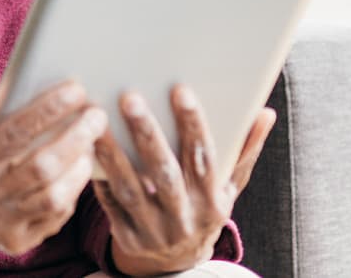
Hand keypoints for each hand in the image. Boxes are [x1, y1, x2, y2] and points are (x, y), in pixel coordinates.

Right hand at [0, 81, 108, 254]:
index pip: (12, 134)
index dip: (47, 110)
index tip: (76, 90)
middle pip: (40, 167)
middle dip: (75, 138)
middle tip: (97, 116)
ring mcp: (1, 225)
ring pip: (54, 196)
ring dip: (79, 167)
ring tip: (91, 143)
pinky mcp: (19, 241)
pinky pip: (56, 216)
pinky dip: (72, 190)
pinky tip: (79, 169)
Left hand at [91, 85, 275, 275]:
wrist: (178, 264)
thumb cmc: (204, 209)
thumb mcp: (229, 186)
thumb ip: (244, 149)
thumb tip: (265, 112)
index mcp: (213, 202)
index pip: (204, 158)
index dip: (194, 125)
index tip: (180, 90)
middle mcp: (185, 218)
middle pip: (164, 173)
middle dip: (147, 134)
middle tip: (130, 97)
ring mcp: (154, 231)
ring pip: (130, 189)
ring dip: (112, 153)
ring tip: (96, 119)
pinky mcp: (127, 237)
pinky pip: (108, 203)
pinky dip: (97, 176)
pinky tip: (85, 147)